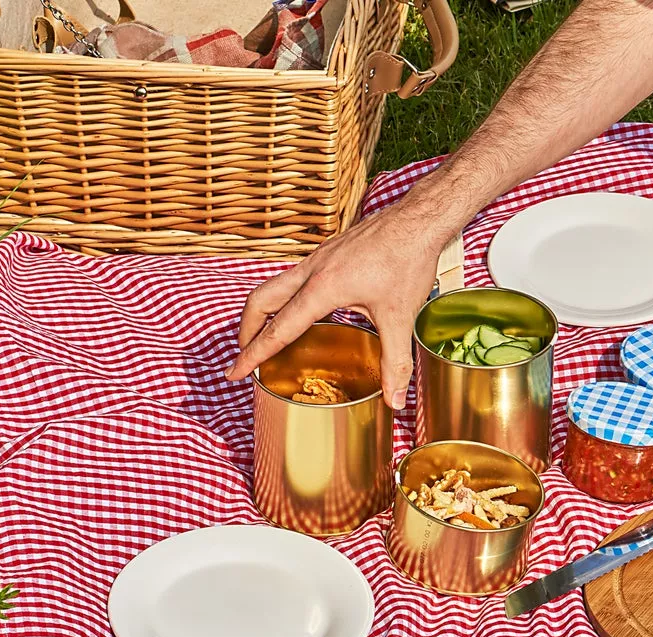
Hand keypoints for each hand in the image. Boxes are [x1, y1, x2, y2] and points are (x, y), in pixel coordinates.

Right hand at [224, 203, 448, 408]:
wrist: (419, 219)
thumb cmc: (409, 261)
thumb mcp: (400, 317)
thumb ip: (395, 361)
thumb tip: (395, 400)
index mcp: (322, 289)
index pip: (277, 329)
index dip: (253, 355)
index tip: (233, 372)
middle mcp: (312, 270)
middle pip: (260, 301)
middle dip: (247, 330)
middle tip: (247, 355)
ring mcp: (318, 258)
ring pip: (275, 285)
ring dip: (264, 312)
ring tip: (269, 336)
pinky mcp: (329, 251)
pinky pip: (295, 276)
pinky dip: (287, 297)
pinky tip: (307, 310)